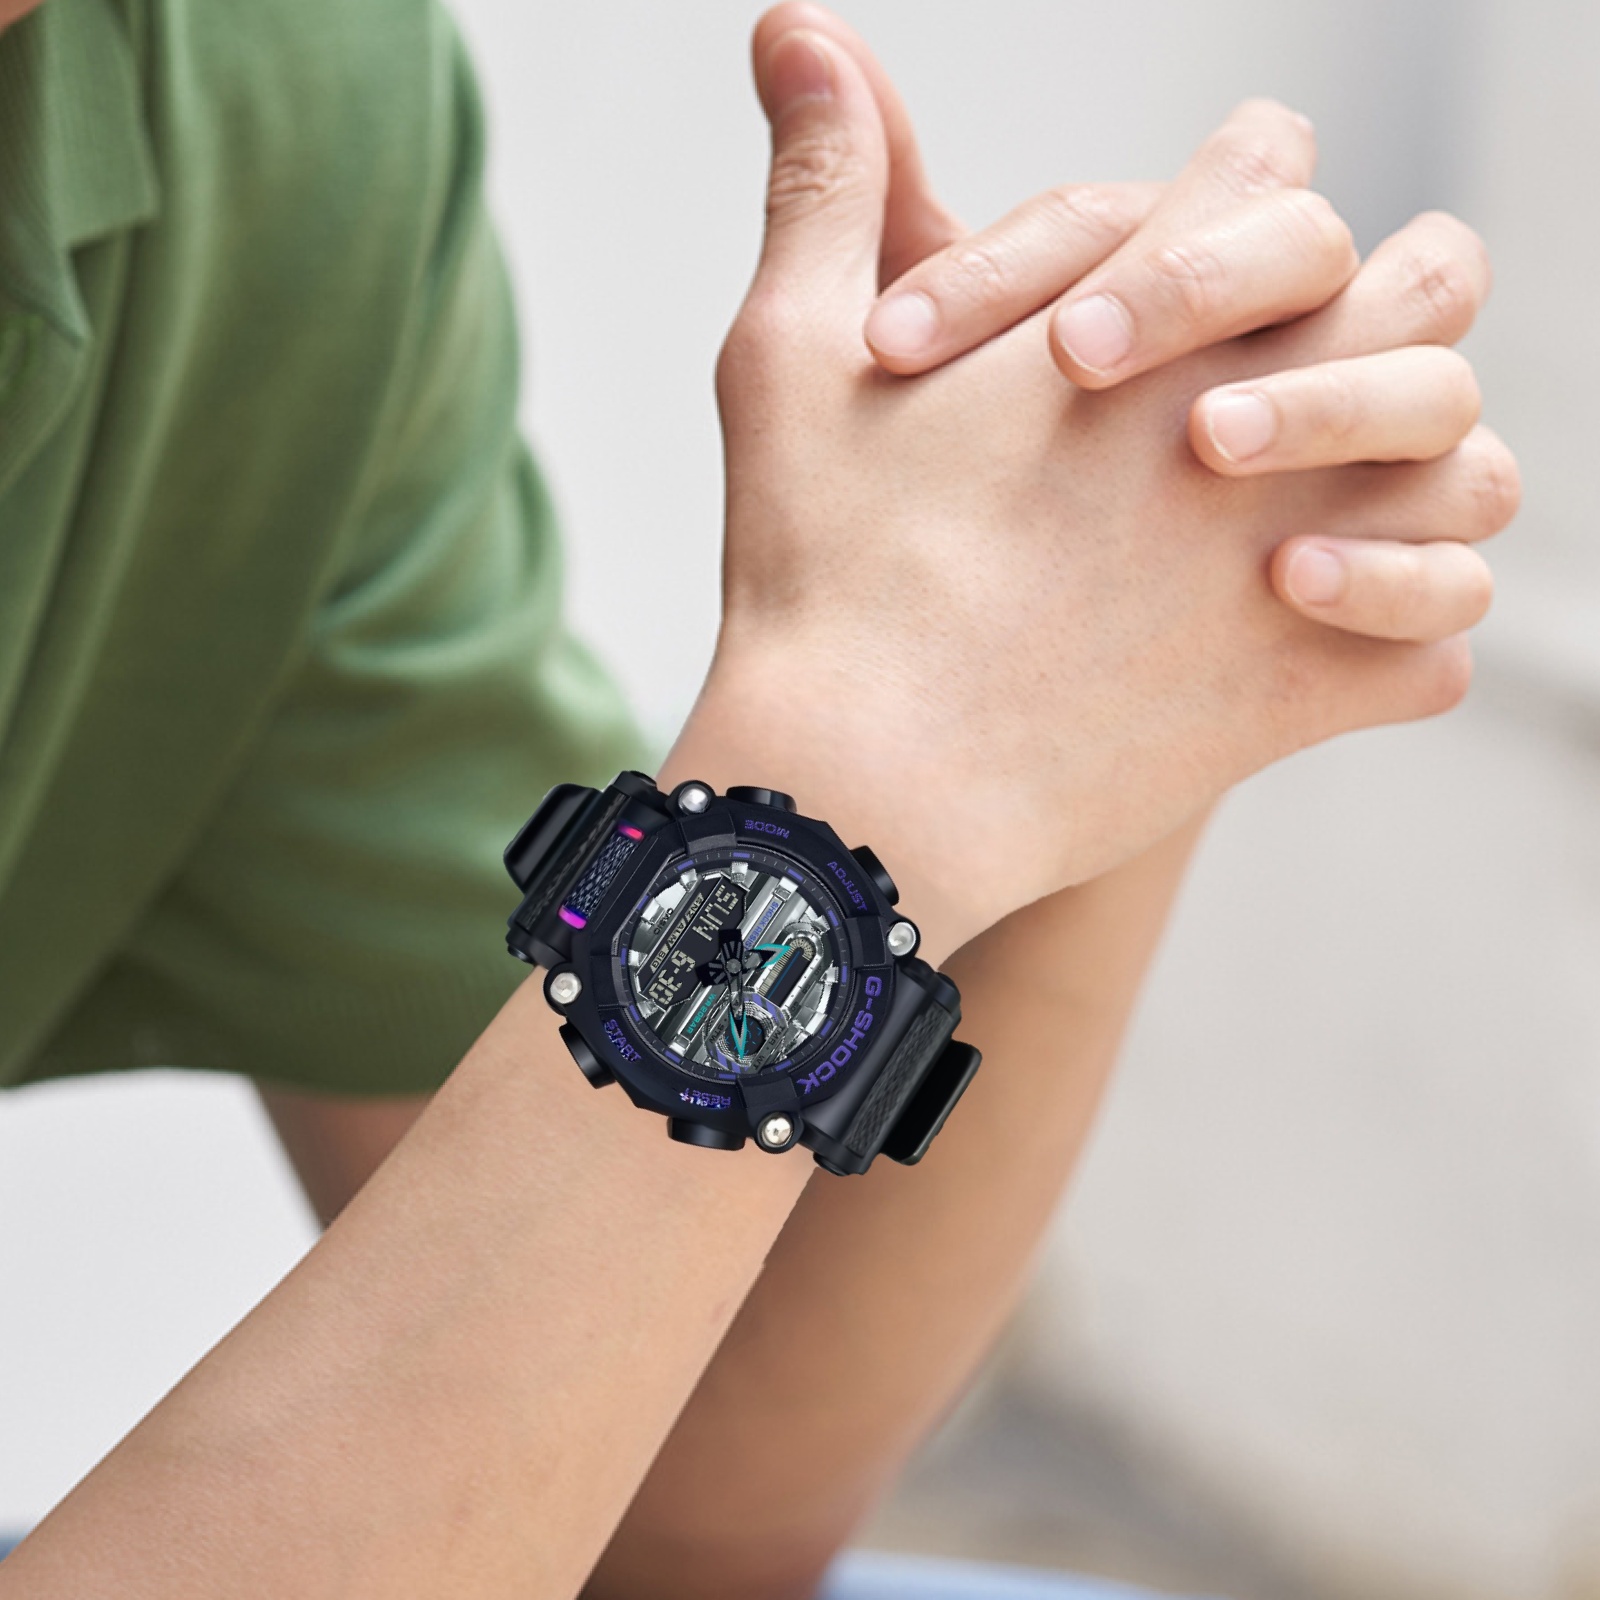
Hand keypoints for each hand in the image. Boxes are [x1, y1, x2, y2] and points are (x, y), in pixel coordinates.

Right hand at [689, 27, 1511, 960]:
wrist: (863, 784)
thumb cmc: (819, 573)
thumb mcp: (790, 356)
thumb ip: (828, 187)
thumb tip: (793, 30)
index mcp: (1151, 313)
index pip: (1272, 174)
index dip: (1231, 200)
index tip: (1190, 249)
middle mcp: (1260, 418)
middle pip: (1422, 290)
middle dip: (1365, 309)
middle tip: (1285, 365)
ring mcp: (1297, 560)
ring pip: (1466, 471)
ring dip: (1412, 470)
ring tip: (1318, 501)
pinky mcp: (1302, 696)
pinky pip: (1428, 651)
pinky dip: (1392, 635)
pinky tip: (1308, 633)